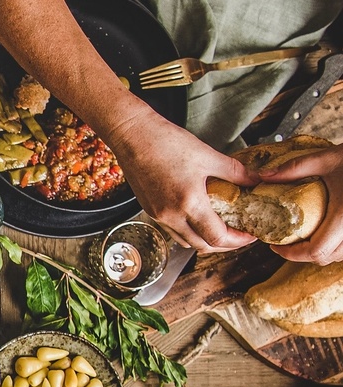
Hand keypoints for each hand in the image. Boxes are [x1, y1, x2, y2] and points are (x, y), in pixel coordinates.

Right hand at [105, 113, 256, 252]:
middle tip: (241, 235)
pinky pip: (173, 230)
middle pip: (202, 246)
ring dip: (205, 240)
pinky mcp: (150, 210)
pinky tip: (198, 217)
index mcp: (189, 203)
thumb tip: (256, 180)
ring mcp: (158, 215)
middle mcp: (171, 216)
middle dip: (224, 245)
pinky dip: (189, 231)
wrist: (133, 137)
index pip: (217, 237)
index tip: (251, 234)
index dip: (238, 240)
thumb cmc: (166, 143)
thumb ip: (235, 172)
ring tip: (221, 228)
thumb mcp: (207, 155)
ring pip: (186, 241)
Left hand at [258, 143, 342, 264]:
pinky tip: (327, 233)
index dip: (291, 254)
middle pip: (326, 257)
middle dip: (303, 254)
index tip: (275, 246)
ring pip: (340, 256)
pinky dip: (337, 247)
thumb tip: (263, 176)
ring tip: (305, 238)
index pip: (315, 251)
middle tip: (286, 243)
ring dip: (321, 252)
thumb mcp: (328, 158)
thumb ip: (295, 168)